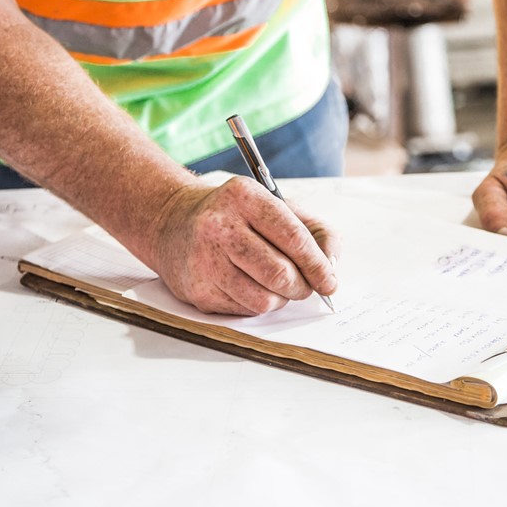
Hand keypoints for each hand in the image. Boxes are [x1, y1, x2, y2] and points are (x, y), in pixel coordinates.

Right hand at [151, 177, 339, 315]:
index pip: (293, 238)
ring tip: (276, 285)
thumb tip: (332, 266)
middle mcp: (219, 225)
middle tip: (305, 287)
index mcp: (245, 196)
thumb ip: (315, 231)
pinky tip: (248, 285)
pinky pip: (244, 310)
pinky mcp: (197, 289)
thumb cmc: (236, 217)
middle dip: (302, 287)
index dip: (318, 265)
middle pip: (280, 274)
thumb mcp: (277, 206)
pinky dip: (257, 304)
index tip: (329, 281)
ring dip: (280, 299)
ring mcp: (204, 259)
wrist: (174, 223)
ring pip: (263, 300)